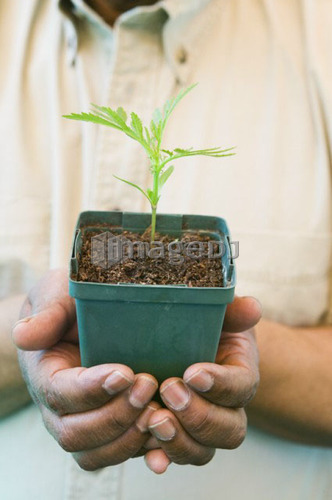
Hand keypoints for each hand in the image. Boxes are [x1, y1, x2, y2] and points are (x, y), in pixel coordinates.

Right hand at [12, 269, 159, 470]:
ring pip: (96, 454)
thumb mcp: (58, 294)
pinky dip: (143, 451)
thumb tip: (23, 335)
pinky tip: (165, 437)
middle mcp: (59, 408)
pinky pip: (119, 455)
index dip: (91, 389)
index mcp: (45, 374)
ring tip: (158, 411)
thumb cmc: (71, 305)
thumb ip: (47, 312)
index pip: (59, 393)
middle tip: (148, 385)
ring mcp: (83, 423)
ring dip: (128, 438)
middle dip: (114, 416)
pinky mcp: (109, 431)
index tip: (125, 372)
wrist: (84, 321)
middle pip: (75, 433)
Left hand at [144, 296, 260, 473]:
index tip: (193, 372)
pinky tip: (149, 454)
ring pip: (203, 451)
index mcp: (241, 377)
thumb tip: (251, 307)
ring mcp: (202, 429)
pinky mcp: (176, 439)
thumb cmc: (207, 329)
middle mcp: (227, 410)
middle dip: (199, 415)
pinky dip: (161, 458)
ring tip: (154, 418)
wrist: (191, 347)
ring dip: (179, 440)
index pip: (241, 386)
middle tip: (170, 391)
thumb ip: (235, 311)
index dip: (220, 384)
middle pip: (228, 429)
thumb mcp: (221, 315)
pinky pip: (174, 458)